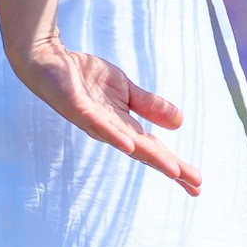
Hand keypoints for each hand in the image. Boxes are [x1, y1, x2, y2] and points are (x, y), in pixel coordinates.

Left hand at [9, 37, 200, 194]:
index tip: (197, 185)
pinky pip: (98, 123)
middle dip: (171, 169)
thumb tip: (180, 123)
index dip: (176, 167)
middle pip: (146, 153)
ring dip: (150, 157)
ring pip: (127, 143)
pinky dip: (114, 136)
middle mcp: (110, 131)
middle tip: (195, 186)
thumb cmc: (83, 77)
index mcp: (123, 127)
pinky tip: (128, 146)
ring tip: (172, 171)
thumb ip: (148, 105)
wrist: (48, 60)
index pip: (154, 150)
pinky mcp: (79, 107)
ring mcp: (94, 121)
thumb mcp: (124, 89)